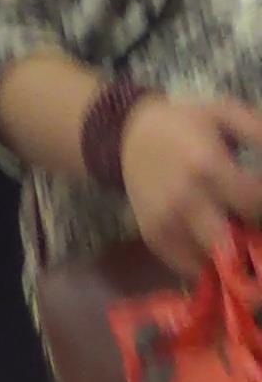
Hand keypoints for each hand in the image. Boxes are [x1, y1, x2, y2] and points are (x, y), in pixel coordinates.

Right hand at [121, 95, 261, 276]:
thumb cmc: (186, 123)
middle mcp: (184, 200)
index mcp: (206, 165)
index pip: (254, 205)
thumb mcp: (226, 113)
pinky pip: (187, 267)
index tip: (258, 202)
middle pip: (232, 243)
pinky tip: (211, 242)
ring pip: (210, 261)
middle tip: (247, 224)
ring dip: (228, 254)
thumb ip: (259, 132)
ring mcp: (165, 223)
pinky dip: (205, 263)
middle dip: (248, 238)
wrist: (132, 134)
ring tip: (230, 233)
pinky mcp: (153, 237)